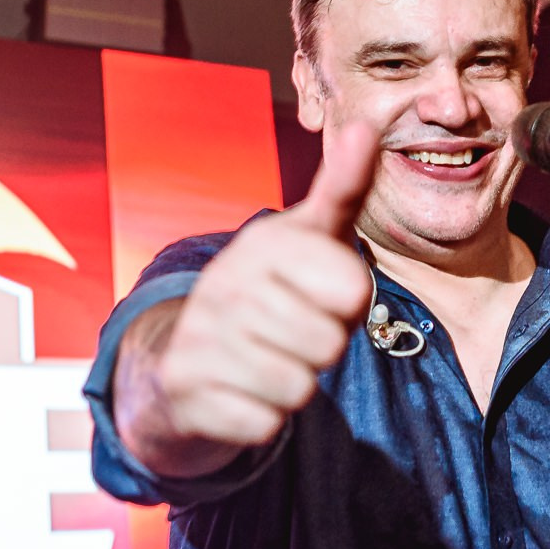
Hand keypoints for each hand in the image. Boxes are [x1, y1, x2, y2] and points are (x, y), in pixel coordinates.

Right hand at [118, 122, 379, 466]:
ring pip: (300, 387)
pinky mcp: (187, 394)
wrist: (185, 355)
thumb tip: (364, 124)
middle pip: (329, 344)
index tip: (321, 293)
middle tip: (294, 331)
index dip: (350, 303)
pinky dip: (265, 418)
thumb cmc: (270, 289)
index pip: (353, 289)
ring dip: (296, 383)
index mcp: (263, 242)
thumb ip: (343, 186)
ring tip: (270, 357)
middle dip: (323, 346)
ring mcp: (198, 338)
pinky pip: (265, 424)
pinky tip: (244, 391)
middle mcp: (223, 284)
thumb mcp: (310, 234)